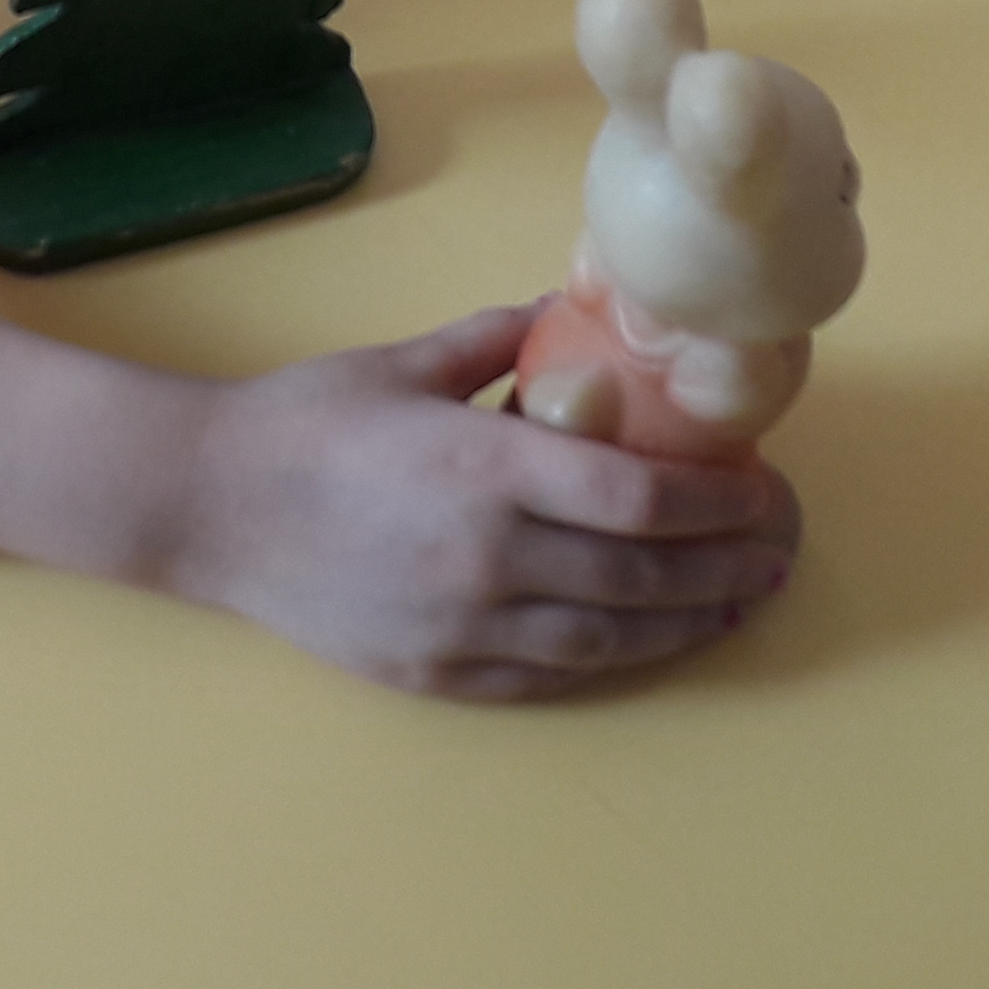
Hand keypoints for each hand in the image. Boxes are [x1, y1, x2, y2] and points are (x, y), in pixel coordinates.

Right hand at [162, 308, 799, 699]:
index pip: (636, 501)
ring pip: (608, 640)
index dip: (716, 504)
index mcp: (484, 469)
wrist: (208, 506)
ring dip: (689, 622)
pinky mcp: (438, 675)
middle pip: (641, 578)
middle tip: (781, 548)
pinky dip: (614, 660)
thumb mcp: (406, 361)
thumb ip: (499, 341)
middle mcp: (486, 559)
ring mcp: (462, 628)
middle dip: (727, 566)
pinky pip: (551, 677)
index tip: (764, 489)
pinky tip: (651, 640)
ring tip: (741, 600)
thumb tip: (571, 310)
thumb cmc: (306, 422)